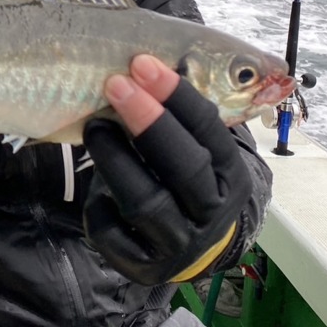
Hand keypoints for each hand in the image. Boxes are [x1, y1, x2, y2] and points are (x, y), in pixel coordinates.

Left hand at [82, 55, 251, 285]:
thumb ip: (179, 116)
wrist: (193, 246)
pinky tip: (97, 180)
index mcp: (232, 175)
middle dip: (147, 121)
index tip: (143, 63)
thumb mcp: (198, 150)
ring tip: (94, 125)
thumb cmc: (187, 178)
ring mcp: (178, 244)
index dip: (177, 95)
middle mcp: (211, 213)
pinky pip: (112, 232)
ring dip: (115, 156)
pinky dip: (99, 203)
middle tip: (115, 83)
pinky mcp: (142, 266)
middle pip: (184, 167)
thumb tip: (144, 61)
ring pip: (144, 201)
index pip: (210, 130)